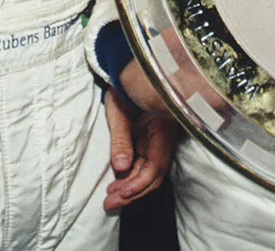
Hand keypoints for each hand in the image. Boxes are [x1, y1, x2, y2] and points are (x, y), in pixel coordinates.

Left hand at [102, 64, 179, 210]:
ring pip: (150, 172)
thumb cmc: (123, 88)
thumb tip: (120, 168)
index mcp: (161, 129)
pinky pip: (146, 164)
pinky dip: (132, 176)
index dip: (138, 185)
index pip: (154, 167)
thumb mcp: (118, 113)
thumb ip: (121, 140)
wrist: (128, 71)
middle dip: (133, 192)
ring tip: (110, 198)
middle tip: (110, 204)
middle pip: (153, 175)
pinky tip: (117, 184)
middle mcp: (164, 138)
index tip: (120, 195)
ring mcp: (159, 140)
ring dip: (131, 187)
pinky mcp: (152, 141)